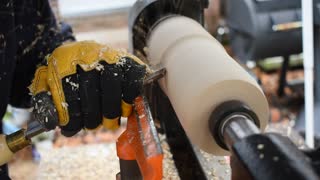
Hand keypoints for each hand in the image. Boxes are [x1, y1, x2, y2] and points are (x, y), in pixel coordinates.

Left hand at [30, 41, 146, 135]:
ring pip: (112, 84)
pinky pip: (132, 80)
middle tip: (92, 127)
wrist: (84, 53)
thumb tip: (49, 123)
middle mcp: (87, 53)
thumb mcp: (48, 85)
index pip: (67, 91)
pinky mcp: (127, 60)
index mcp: (64, 59)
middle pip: (90, 88)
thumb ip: (45, 103)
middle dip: (92, 115)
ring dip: (111, 110)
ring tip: (109, 123)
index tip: (70, 129)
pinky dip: (129, 98)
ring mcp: (109, 55)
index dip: (70, 115)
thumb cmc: (65, 75)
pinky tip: (124, 110)